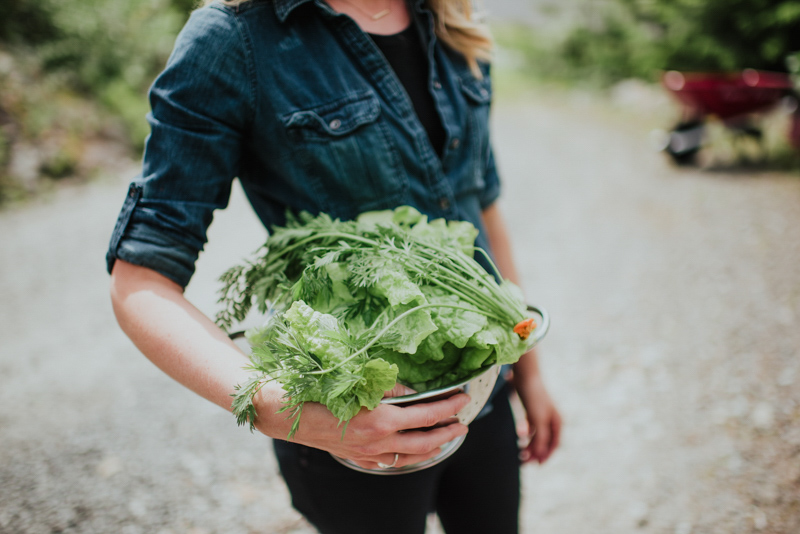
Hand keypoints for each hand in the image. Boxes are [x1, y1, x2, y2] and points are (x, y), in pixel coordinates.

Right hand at [254, 387, 470, 469]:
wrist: (283, 411)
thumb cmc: (318, 389)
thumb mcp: (356, 380)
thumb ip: (388, 386)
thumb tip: (410, 391)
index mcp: (380, 419)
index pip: (427, 414)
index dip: (449, 407)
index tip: (463, 399)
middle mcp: (377, 441)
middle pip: (424, 441)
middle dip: (448, 432)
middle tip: (464, 423)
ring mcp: (366, 453)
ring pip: (409, 456)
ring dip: (432, 447)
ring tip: (446, 439)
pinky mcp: (356, 456)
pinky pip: (388, 461)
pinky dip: (406, 456)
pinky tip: (410, 452)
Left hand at [513, 368, 561, 464]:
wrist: (525, 376)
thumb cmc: (534, 397)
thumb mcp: (537, 420)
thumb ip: (540, 438)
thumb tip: (540, 456)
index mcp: (557, 422)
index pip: (554, 444)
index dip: (546, 455)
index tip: (537, 465)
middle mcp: (551, 420)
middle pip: (545, 441)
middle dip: (536, 452)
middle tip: (523, 461)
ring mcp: (542, 416)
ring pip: (537, 436)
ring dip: (530, 445)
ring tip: (520, 453)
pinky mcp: (532, 412)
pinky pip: (531, 428)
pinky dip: (526, 435)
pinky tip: (520, 438)